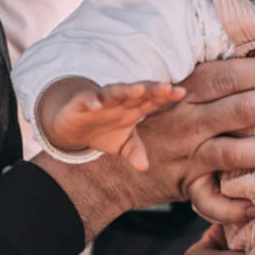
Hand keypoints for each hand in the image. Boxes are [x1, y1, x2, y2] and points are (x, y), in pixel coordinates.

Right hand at [39, 55, 254, 236]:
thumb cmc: (153, 117)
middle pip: (238, 109)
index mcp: (184, 90)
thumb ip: (214, 81)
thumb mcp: (176, 89)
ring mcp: (186, 156)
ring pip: (231, 153)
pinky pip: (210, 201)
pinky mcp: (185, 186)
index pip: (228, 76)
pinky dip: (234, 206)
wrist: (103, 163)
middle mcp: (186, 121)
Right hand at [43, 79, 186, 170]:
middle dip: (151, 89)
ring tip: (138, 90)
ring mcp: (102, 99)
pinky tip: (97, 105)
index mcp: (133, 108)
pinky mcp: (82, 101)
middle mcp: (120, 100)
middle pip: (138, 92)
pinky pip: (87, 100)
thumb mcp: (121, 145)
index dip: (166, 96)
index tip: (180, 93)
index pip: (152, 100)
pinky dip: (92, 101)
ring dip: (126, 90)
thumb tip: (144, 167)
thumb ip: (134, 151)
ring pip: (115, 91)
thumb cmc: (104, 132)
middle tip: (166, 87)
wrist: (74, 128)